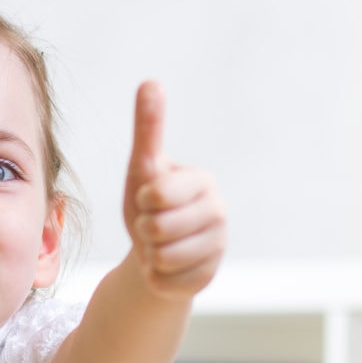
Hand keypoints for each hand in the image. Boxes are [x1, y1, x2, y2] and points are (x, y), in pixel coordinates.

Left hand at [122, 81, 225, 297]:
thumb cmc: (149, 204)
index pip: (157, 194)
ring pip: (162, 257)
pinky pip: (165, 281)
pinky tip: (166, 267)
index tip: (150, 198)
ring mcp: (217, 248)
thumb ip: (149, 127)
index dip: (143, 200)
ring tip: (159, 245)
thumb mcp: (143, 166)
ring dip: (149, 254)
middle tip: (152, 226)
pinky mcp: (208, 278)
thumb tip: (150, 81)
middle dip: (144, 230)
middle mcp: (218, 213)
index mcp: (203, 181)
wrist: (156, 251)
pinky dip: (155, 277)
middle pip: (157, 228)